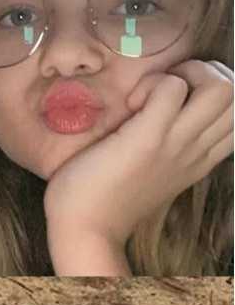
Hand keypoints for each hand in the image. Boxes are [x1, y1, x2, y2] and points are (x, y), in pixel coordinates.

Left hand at [44, 60, 232, 273]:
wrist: (85, 231)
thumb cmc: (105, 198)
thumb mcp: (153, 173)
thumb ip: (169, 149)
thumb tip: (160, 116)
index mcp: (201, 158)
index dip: (213, 91)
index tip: (176, 102)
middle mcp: (198, 149)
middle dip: (207, 74)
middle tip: (165, 90)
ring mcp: (177, 143)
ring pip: (223, 87)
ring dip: (186, 74)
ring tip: (151, 94)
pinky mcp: (148, 138)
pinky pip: (172, 88)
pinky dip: (152, 84)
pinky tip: (131, 104)